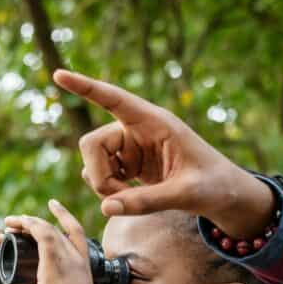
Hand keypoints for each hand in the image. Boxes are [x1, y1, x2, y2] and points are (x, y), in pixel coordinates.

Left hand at [3, 200, 101, 283]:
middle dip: (39, 221)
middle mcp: (79, 261)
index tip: (54, 207)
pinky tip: (14, 224)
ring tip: (10, 222)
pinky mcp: (55, 264)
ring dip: (28, 221)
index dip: (66, 219)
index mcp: (83, 271)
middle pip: (61, 229)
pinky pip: (42, 234)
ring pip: (48, 229)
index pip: (78, 236)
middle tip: (19, 221)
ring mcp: (69, 261)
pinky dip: (28, 225)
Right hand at [53, 68, 275, 238]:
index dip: (86, 88)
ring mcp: (132, 148)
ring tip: (133, 201)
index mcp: (156, 122)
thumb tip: (106, 208)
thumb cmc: (214, 186)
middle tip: (117, 198)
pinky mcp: (130, 165)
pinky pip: (102, 176)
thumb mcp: (185, 195)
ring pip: (94, 163)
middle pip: (92, 144)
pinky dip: (110, 193)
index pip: (114, 99)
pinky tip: (130, 200)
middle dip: (98, 174)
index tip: (58, 75)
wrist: (224, 195)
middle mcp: (138, 130)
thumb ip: (147, 201)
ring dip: (104, 186)